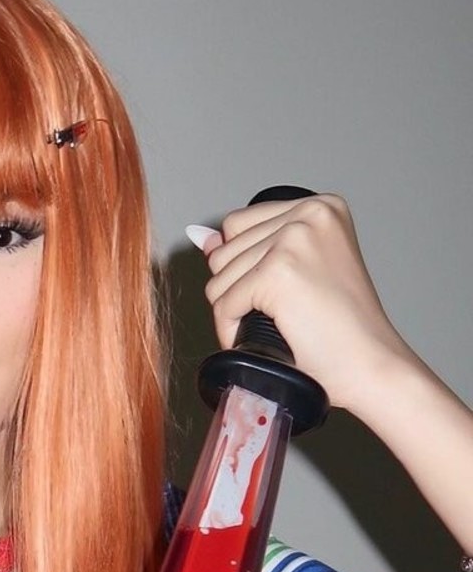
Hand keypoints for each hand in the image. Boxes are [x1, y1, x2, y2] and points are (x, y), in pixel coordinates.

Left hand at [197, 194, 419, 419]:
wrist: (370, 364)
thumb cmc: (342, 329)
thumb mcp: (297, 272)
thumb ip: (248, 247)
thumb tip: (201, 236)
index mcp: (320, 207)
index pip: (238, 225)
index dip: (243, 267)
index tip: (274, 291)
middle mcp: (309, 214)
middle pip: (224, 250)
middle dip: (238, 290)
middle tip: (280, 314)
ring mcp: (294, 239)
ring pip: (219, 277)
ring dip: (235, 311)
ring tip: (276, 325)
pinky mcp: (278, 272)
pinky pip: (224, 303)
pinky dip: (233, 329)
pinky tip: (266, 337)